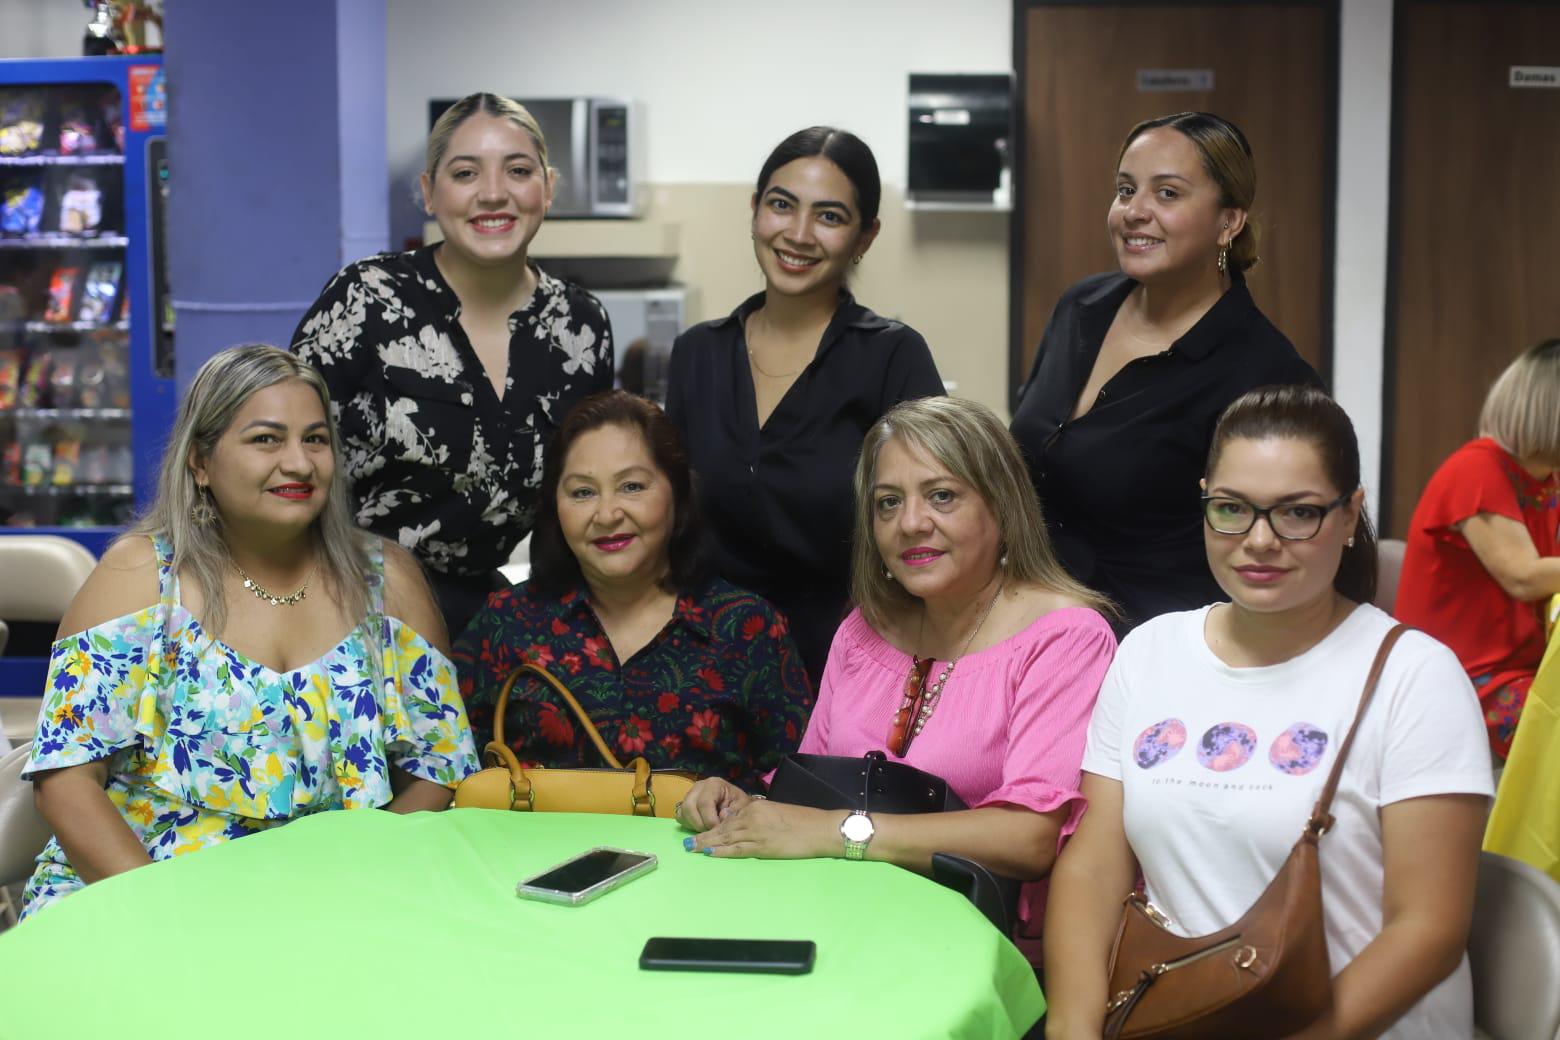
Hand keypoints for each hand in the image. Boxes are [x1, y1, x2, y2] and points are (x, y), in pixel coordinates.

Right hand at [674, 777, 751, 831]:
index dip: (710, 820)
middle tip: (712, 832)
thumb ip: (734, 812)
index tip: (718, 830)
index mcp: (713, 784)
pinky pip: (680, 816)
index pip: (705, 802)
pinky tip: (700, 827)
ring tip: (707, 830)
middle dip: (700, 824)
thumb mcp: (742, 806)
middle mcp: (698, 786)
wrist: (735, 803)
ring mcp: (689, 795)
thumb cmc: (738, 804)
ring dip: (694, 825)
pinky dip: (688, 824)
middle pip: (689, 807)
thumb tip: (722, 816)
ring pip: (683, 812)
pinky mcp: (684, 804)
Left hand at [689, 799, 838, 859]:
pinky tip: (709, 853)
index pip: (728, 818)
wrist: (820, 828)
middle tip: (687, 843)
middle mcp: (752, 817)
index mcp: (755, 807)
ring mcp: (756, 832)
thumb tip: (741, 826)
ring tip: (692, 848)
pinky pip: (737, 849)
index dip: (712, 827)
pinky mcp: (762, 847)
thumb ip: (758, 818)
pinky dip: (721, 851)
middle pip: (722, 828)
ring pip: (725, 838)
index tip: (700, 832)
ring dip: (707, 844)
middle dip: (704, 835)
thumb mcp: (776, 813)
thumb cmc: (802, 821)